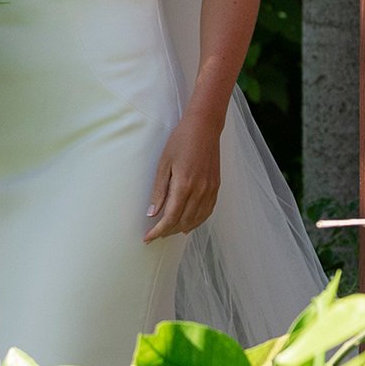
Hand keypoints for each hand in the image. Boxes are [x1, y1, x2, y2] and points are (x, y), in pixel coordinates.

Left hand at [144, 110, 221, 241]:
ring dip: (182, 228)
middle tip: (156, 234)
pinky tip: (189, 222)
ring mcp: (210, 189)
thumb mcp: (164, 164)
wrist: (204, 127)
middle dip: (168, 232)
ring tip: (170, 231)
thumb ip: (159, 191)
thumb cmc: (181, 141)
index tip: (148, 238)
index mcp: (184, 185)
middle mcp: (200, 191)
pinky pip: (208, 211)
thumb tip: (152, 213)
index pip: (170, 218)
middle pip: (183, 222)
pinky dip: (198, 220)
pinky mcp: (216, 186)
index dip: (158, 231)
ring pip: (197, 219)